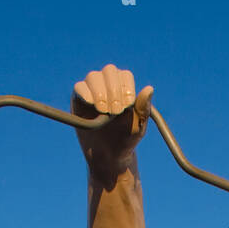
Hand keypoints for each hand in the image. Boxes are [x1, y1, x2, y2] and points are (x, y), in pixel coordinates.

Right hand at [72, 64, 153, 180]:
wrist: (108, 156)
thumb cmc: (126, 139)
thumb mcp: (138, 126)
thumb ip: (143, 108)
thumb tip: (150, 89)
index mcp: (124, 87)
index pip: (124, 76)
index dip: (126, 87)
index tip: (128, 106)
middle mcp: (107, 84)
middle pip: (109, 71)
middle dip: (113, 89)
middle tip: (116, 111)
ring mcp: (92, 89)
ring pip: (93, 77)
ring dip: (100, 92)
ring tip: (104, 112)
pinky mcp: (78, 98)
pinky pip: (79, 87)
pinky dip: (85, 93)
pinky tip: (92, 104)